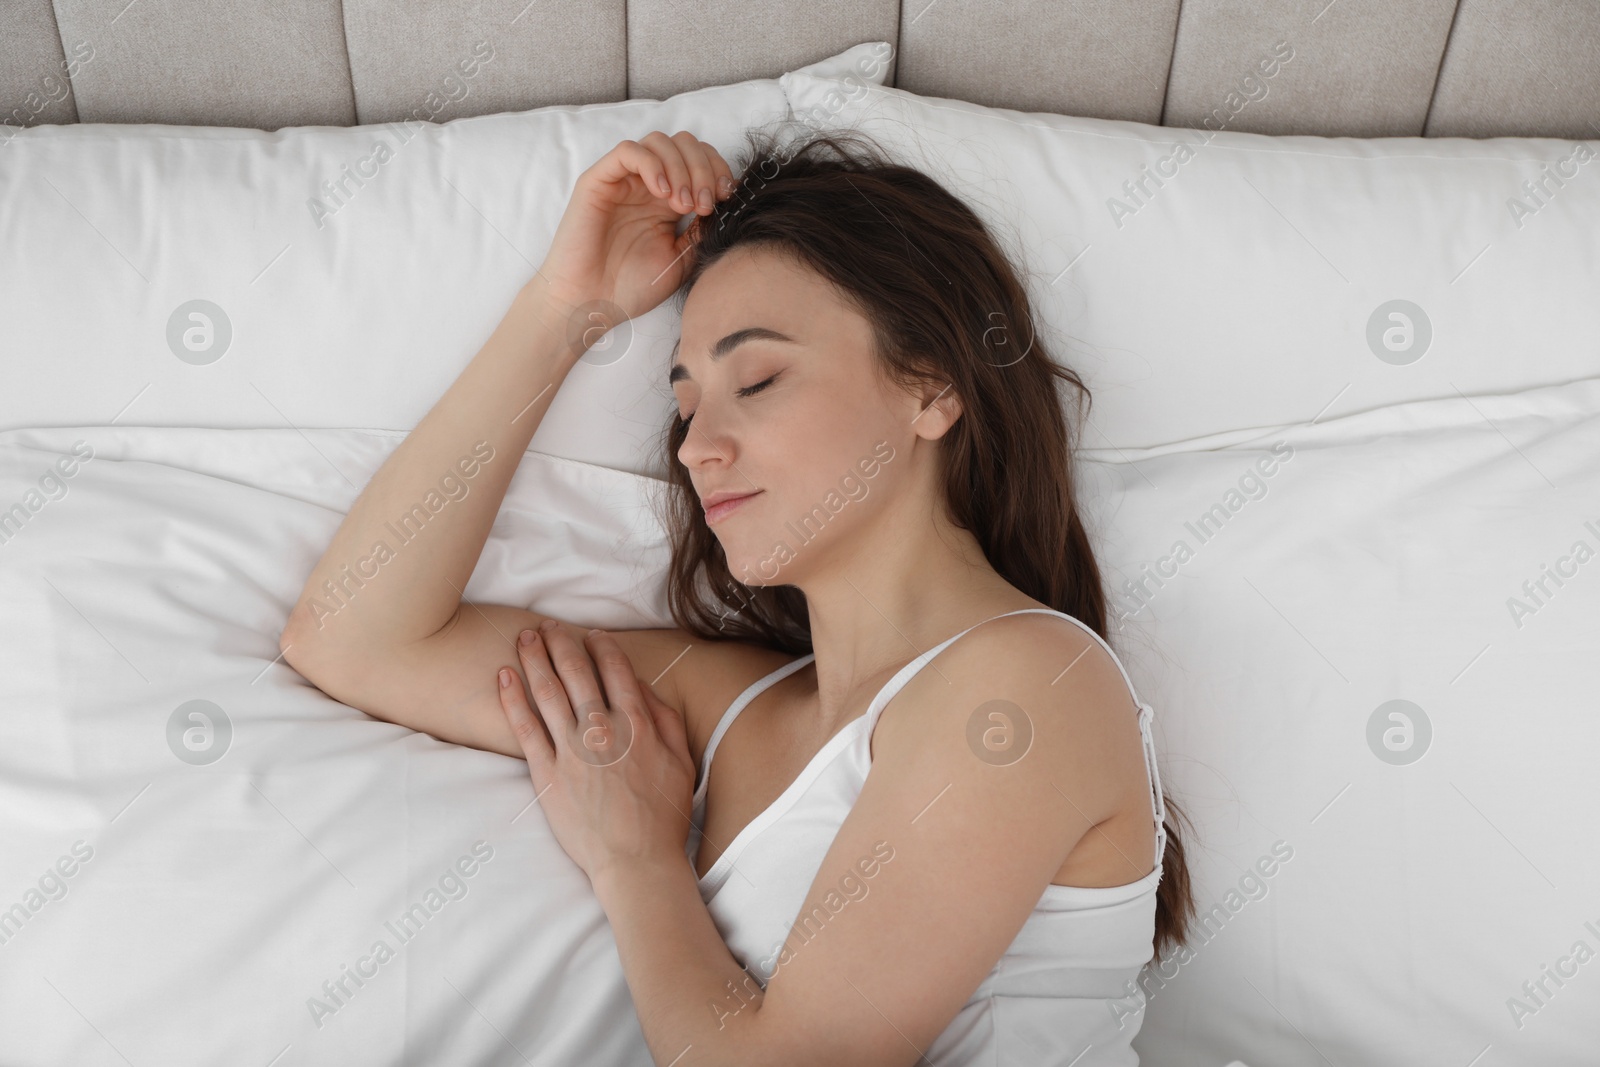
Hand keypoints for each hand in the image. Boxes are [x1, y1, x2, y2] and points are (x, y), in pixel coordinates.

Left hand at [497, 622, 695, 882]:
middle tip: (548, 626)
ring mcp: (571, 751)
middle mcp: (602, 730)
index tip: (592, 633)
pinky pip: (525, 728)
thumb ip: (666, 720)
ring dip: (534, 659)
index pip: (615, 671)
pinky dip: (513, 699)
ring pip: (547, 692)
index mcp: (637, 725)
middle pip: (576, 672)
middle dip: (560, 643)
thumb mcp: (682, 762)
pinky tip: (505, 676)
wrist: (635, 861)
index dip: (602, 646)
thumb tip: (643, 689)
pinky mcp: (547, 774)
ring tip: (525, 638)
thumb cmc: (663, 816)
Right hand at [534, 131, 739, 321]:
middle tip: (703, 204)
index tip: (726, 198)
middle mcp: (648, 185)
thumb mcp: (681, 260)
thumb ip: (701, 231)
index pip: (701, 162)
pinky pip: (628, 151)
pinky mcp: (599, 181)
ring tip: (682, 204)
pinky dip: (652, 164)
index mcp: (669, 201)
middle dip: (703, 167)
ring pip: (659, 142)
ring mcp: (624, 181)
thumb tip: (724, 204)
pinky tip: (662, 193)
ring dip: (681, 167)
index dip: (718, 171)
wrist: (591, 305)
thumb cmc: (631, 288)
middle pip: (684, 144)